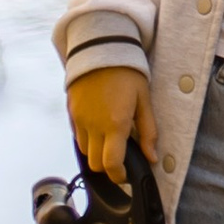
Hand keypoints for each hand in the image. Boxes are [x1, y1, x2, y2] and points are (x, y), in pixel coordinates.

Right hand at [69, 66, 153, 187]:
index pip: (111, 164)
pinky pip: (77, 136)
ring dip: (96, 152)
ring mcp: (79, 120)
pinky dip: (87, 139)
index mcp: (115, 124)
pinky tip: (99, 127)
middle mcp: (93, 126)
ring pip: (85, 151)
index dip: (119, 176)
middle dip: (108, 167)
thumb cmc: (127, 72)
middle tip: (121, 159)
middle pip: (95, 164)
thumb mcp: (144, 100)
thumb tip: (152, 158)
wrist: (101, 47)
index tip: (126, 175)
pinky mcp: (71, 112)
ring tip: (110, 139)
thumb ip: (148, 131)